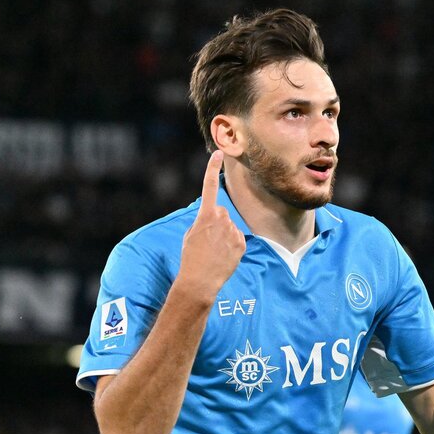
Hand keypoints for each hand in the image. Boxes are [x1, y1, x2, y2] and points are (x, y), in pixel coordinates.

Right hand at [174, 150, 246, 300]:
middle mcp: (221, 219)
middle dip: (216, 223)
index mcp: (205, 215)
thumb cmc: (191, 257)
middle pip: (221, 212)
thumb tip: (213, 220)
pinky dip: (232, 246)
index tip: (218, 153)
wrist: (200, 280)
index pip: (209, 186)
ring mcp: (233, 231)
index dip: (212, 168)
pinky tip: (223, 257)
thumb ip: (203, 222)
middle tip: (207, 241)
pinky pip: (238, 239)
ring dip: (224, 236)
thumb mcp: (191, 235)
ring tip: (214, 252)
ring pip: (230, 227)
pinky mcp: (242, 243)